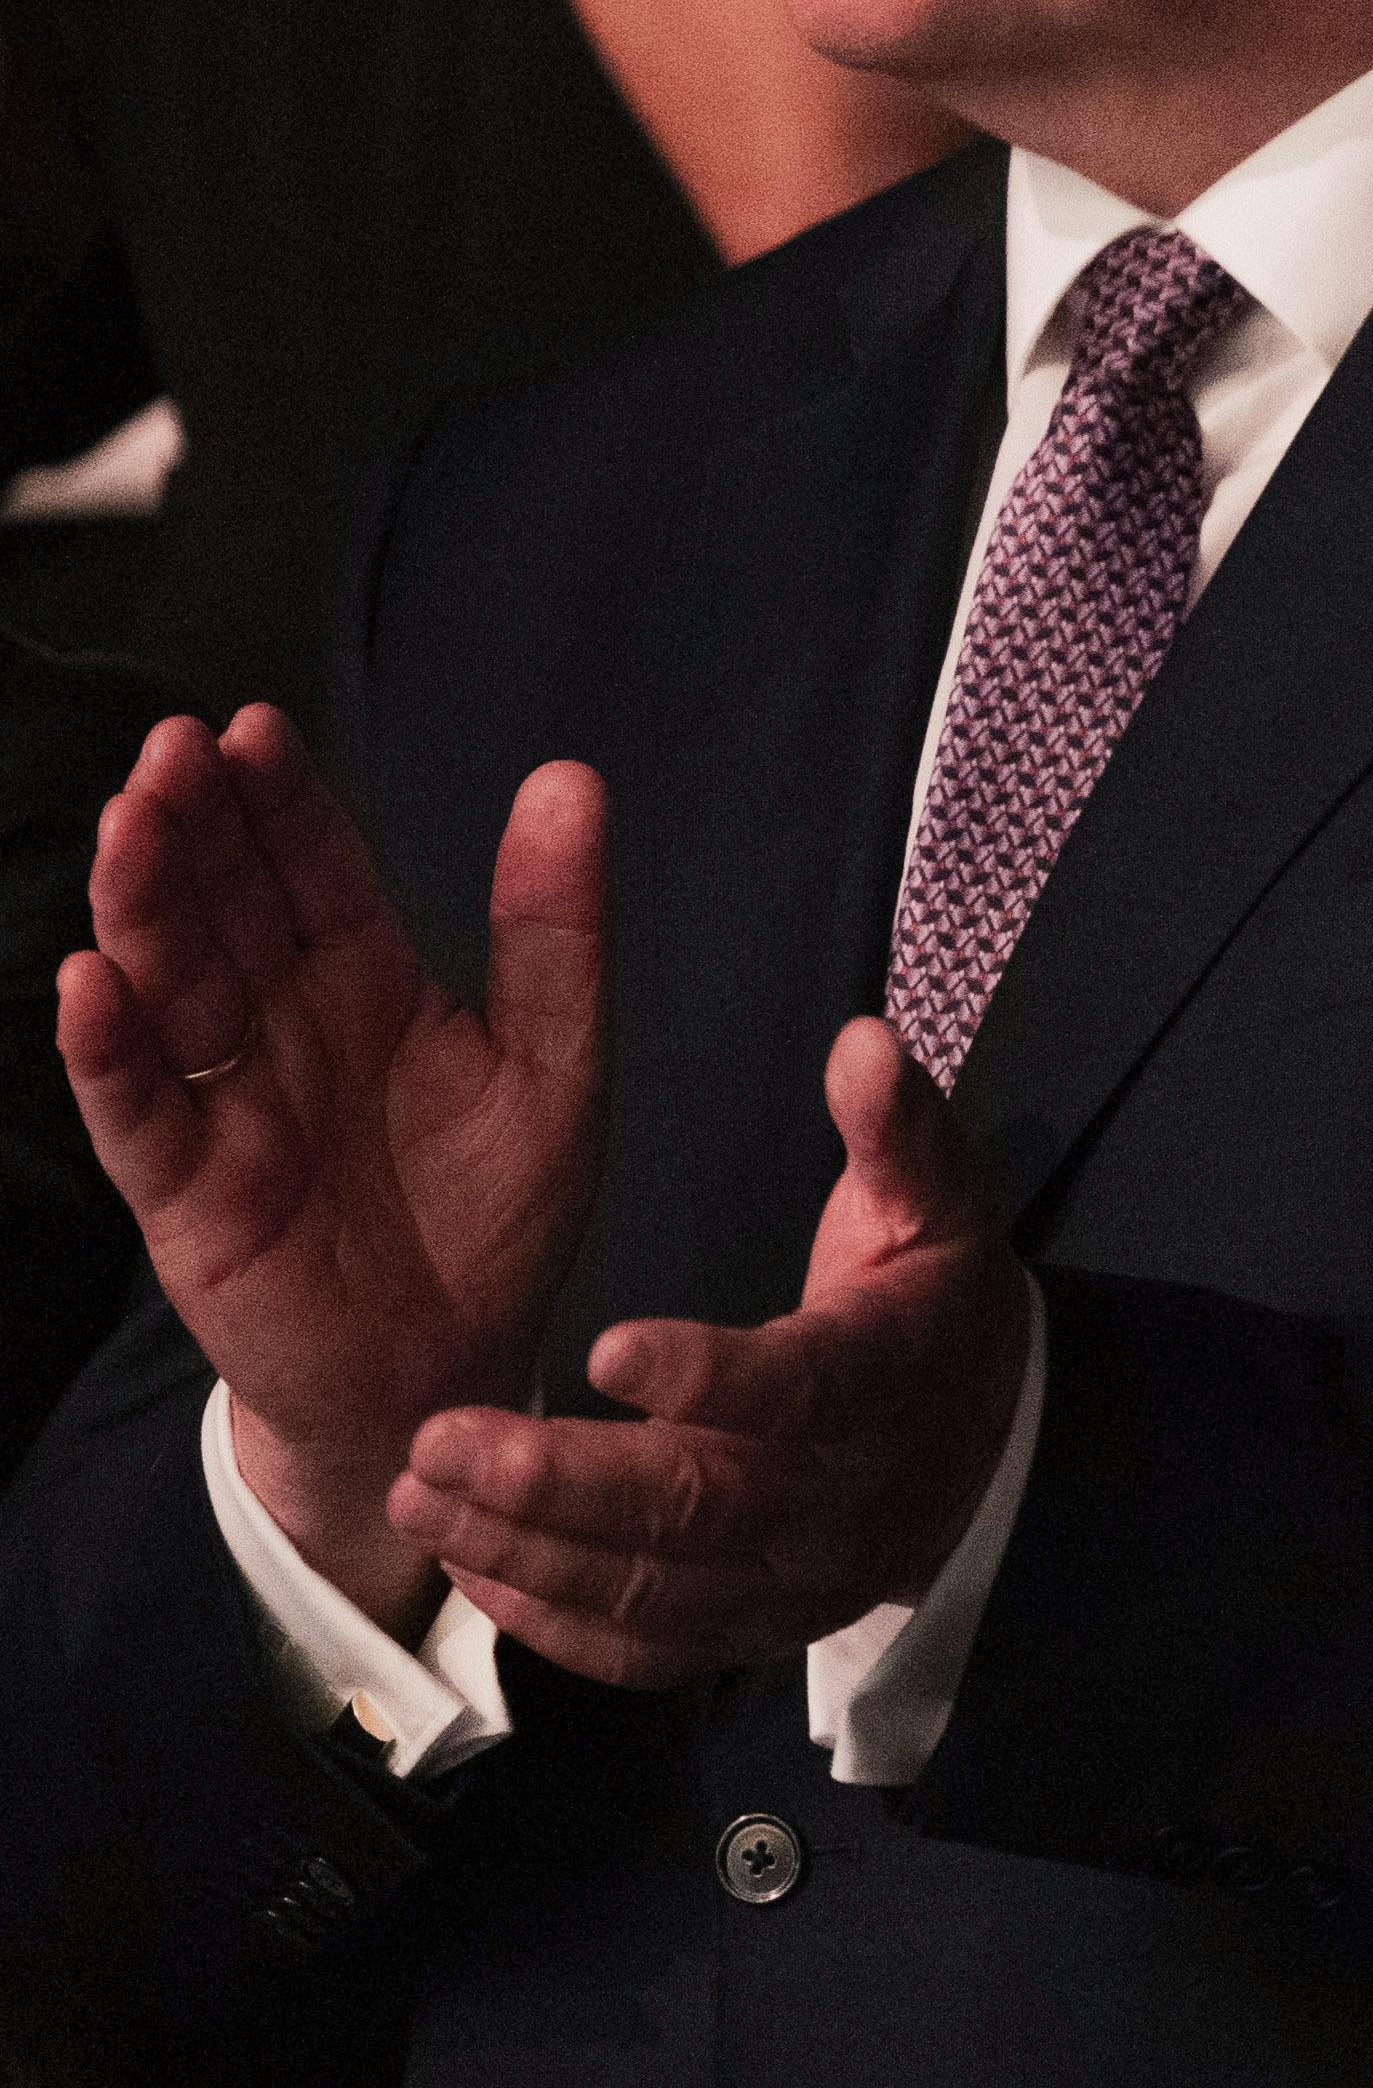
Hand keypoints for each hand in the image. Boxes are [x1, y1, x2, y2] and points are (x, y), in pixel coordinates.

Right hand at [56, 716, 605, 1632]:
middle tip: (172, 751)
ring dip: (143, 910)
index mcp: (368, 980)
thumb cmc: (503, 1210)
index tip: (253, 727)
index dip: (282, 802)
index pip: (312, 869)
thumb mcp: (558, 1061)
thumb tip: (570, 776)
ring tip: (130, 827)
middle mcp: (280, 1025)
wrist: (462, 1361)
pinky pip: (140, 1112)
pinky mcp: (187, 1192)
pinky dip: (109, 1052)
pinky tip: (88, 984)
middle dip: (196, 830)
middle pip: (225, 909)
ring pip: (168, 990)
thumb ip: (556, 931)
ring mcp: (224, 1103)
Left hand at [381, 1020, 1033, 1681]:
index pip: (796, 1387)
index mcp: (886, 1376)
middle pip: (694, 1506)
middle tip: (437, 1438)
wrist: (994, 1451)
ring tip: (417, 1494)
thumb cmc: (931, 1304)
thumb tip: (861, 1039)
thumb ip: (896, 1127)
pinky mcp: (752, 1629)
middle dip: (557, 1480)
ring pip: (652, 1586)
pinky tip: (471, 1569)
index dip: (707, 1375)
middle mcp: (837, 1494)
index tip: (603, 1346)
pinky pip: (647, 1650)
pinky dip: (553, 1623)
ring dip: (526, 1547)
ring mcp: (792, 1578)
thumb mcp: (937, 1203)